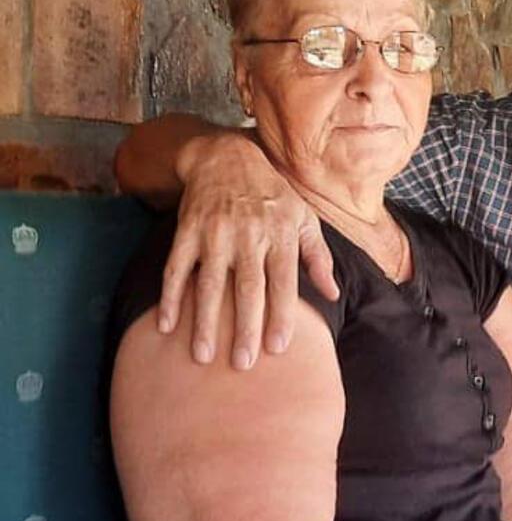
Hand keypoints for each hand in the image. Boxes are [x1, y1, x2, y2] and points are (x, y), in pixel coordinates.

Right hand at [159, 132, 337, 368]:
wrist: (226, 156)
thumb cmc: (272, 195)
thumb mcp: (303, 218)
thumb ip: (318, 257)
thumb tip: (334, 293)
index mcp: (279, 235)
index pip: (282, 283)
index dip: (280, 316)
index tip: (277, 348)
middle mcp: (248, 235)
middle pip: (246, 289)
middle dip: (244, 328)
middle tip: (242, 363)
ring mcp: (214, 233)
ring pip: (208, 284)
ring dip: (204, 321)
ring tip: (203, 355)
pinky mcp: (187, 231)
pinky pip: (176, 269)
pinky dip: (170, 298)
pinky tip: (167, 325)